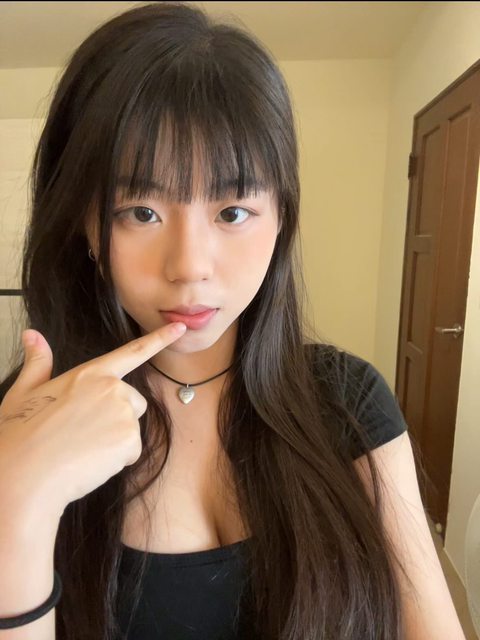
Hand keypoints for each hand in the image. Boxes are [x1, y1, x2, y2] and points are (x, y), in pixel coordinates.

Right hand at [0, 323, 186, 519]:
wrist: (25, 475)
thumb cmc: (20, 435)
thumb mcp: (24, 392)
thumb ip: (37, 362)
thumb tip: (32, 334)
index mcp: (90, 374)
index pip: (131, 352)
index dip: (159, 339)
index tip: (180, 329)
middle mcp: (113, 389)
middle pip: (133, 402)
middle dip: (116, 418)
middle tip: (82, 433)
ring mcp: (123, 413)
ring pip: (130, 429)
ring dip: (115, 440)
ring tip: (82, 447)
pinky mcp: (129, 440)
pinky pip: (130, 452)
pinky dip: (115, 460)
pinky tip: (90, 462)